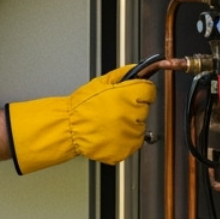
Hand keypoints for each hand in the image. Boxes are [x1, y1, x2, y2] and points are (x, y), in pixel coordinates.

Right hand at [5, 66, 155, 173]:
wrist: (70, 129)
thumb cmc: (82, 106)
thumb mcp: (101, 82)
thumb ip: (123, 74)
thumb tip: (139, 69)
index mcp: (128, 96)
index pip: (149, 90)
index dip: (141, 90)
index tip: (134, 93)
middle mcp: (132, 115)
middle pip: (144, 108)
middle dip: (133, 107)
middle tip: (115, 109)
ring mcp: (131, 134)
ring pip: (140, 126)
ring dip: (130, 124)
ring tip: (111, 122)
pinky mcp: (127, 149)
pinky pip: (134, 142)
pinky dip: (126, 139)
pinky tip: (112, 133)